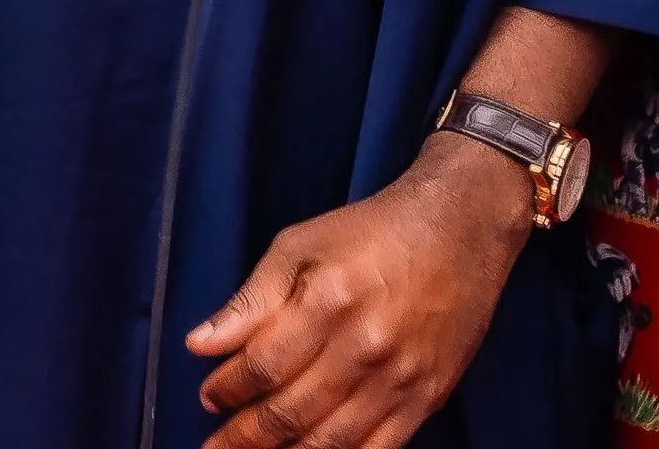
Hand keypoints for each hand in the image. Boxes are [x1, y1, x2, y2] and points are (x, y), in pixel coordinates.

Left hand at [186, 132, 531, 448]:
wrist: (458, 230)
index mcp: (328, 302)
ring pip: (332, 441)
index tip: (208, 398)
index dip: (228, 390)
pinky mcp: (428, 398)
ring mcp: (401, 379)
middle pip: (293, 412)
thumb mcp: (298, 245)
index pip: (263, 367)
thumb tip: (200, 344)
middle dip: (244, 436)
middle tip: (216, 445)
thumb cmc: (370, 232)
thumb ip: (250, 300)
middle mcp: (366, 347)